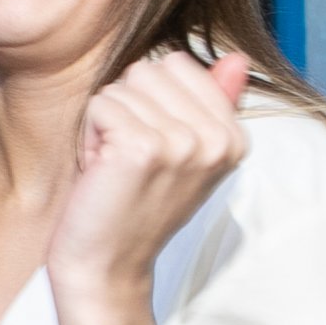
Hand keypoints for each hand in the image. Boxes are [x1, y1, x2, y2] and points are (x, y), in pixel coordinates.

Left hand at [45, 49, 253, 308]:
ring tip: (115, 168)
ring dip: (105, 124)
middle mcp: (216, 140)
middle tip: (128, 160)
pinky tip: (100, 172)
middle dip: (127, 108)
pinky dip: (88, 136)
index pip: (178, 65)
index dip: (149, 101)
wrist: (108, 267)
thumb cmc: (135, 205)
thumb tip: (237, 57)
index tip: (151, 149)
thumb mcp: (183, 151)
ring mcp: (183, 144)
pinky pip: (100, 104)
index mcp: (233, 137)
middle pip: (150, 69)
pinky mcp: (143, 148)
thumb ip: (210, 101)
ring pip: (121, 86)